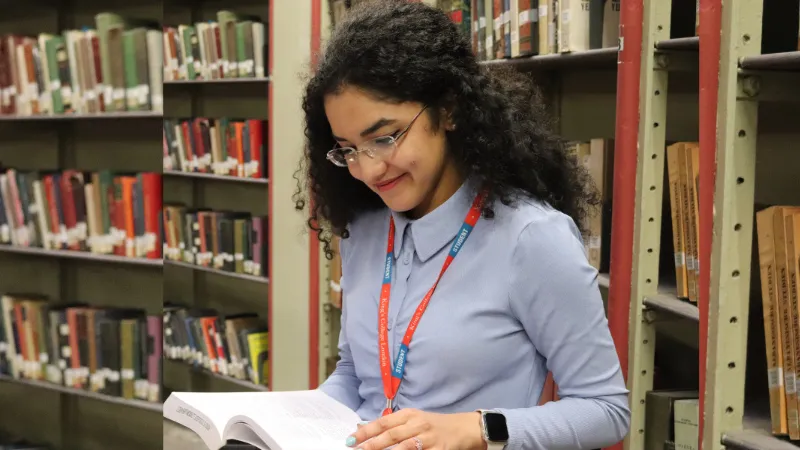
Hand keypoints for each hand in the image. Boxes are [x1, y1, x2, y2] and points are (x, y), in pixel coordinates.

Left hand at [346, 409, 485, 449]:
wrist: (463, 428)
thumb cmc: (433, 425)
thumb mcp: (413, 420)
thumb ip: (393, 425)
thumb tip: (363, 430)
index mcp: (409, 415)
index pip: (384, 422)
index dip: (367, 431)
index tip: (351, 439)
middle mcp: (418, 425)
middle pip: (392, 435)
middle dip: (373, 444)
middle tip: (357, 449)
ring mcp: (429, 439)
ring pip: (406, 447)